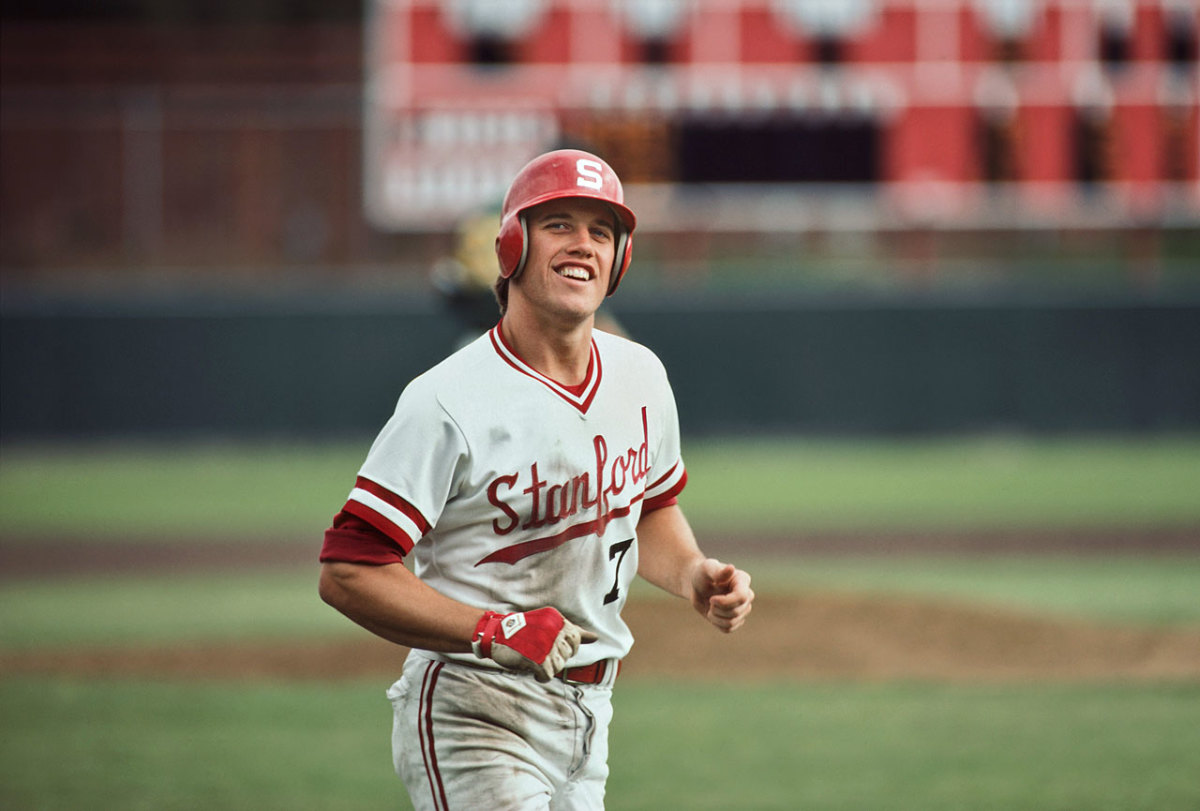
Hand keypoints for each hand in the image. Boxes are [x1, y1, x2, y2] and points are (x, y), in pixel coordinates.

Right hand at [472, 607, 597, 681]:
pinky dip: (540, 676)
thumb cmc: (523, 632)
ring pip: (558, 667)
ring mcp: (545, 645)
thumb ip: (572, 632)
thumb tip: (595, 638)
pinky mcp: (537, 659)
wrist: (496, 635)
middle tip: (538, 650)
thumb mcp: (548, 625)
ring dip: (546, 667)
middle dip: (554, 657)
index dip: (565, 647)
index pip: (576, 639)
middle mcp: (553, 631)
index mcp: (557, 620)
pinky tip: (531, 668)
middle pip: (567, 655)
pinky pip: (547, 676)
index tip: (551, 644)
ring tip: (532, 656)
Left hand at [690, 558, 753, 632]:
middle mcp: (747, 595)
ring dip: (716, 617)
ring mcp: (743, 608)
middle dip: (718, 609)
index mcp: (743, 581)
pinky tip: (712, 614)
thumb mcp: (706, 569)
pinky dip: (716, 623)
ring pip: (732, 622)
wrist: (697, 586)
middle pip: (736, 611)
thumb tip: (731, 568)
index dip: (726, 602)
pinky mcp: (736, 619)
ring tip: (710, 607)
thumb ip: (717, 571)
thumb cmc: (702, 574)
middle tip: (710, 600)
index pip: (742, 597)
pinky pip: (728, 629)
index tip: (712, 599)